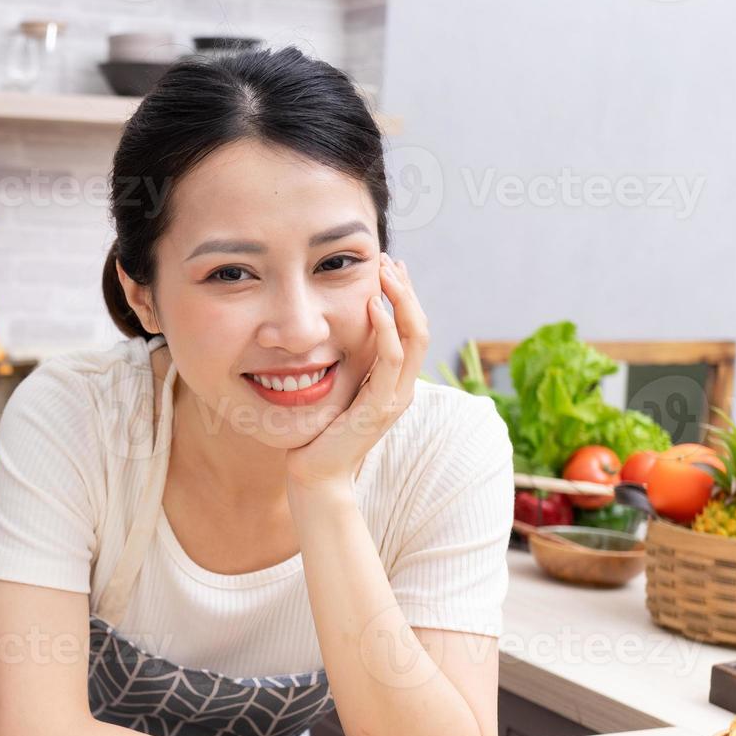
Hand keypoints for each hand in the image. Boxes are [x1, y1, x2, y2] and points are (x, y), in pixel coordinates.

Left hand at [285, 254, 427, 490]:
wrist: (315, 475)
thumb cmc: (319, 433)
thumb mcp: (336, 389)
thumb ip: (345, 365)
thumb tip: (333, 331)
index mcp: (394, 382)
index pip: (411, 330)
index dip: (404, 297)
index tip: (389, 267)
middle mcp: (401, 388)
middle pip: (420, 327)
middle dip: (406, 291)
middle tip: (389, 260)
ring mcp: (394, 398)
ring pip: (414, 338)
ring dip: (401, 301)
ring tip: (385, 272)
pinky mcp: (379, 408)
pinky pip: (391, 361)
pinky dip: (386, 330)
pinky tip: (373, 306)